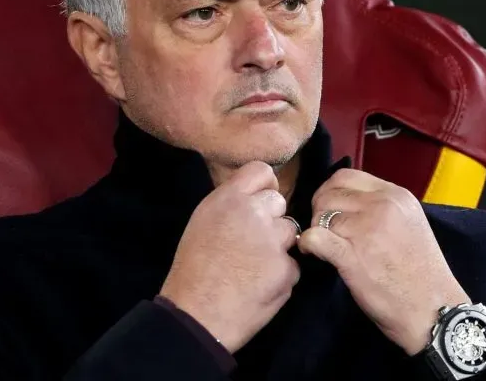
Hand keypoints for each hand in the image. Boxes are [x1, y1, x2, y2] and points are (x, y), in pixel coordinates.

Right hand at [160, 162, 299, 352]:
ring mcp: (272, 241)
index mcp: (227, 199)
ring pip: (290, 232)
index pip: (261, 171)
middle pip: (279, 202)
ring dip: (278, 247)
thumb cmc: (192, 272)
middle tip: (252, 243)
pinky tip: (259, 286)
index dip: (265, 187)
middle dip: (272, 220)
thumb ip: (230, 205)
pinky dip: (281, 275)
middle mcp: (252, 213)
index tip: (260, 203)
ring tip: (254, 267)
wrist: (195, 316)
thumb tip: (253, 197)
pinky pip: (293, 265)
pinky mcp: (286, 269)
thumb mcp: (202, 222)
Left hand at [298, 169, 470, 354]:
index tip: (330, 210)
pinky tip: (314, 253)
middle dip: (319, 210)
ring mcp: (367, 229)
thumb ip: (383, 209)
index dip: (330, 192)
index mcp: (397, 196)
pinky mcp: (351, 255)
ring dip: (315, 229)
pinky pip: (314, 236)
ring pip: (320, 214)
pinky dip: (307, 243)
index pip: (346, 176)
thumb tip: (349, 206)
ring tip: (324, 247)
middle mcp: (382, 205)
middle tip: (324, 231)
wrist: (435, 310)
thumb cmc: (422, 275)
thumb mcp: (411, 224)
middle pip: (329, 192)